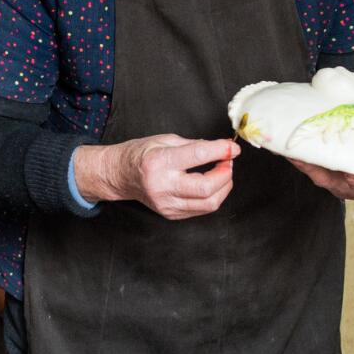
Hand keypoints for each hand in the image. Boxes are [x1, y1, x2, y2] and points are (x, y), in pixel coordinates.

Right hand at [73, 135, 238, 219]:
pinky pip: (201, 209)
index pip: (198, 156)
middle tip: (228, 161)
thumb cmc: (140, 154)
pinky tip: (211, 184)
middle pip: (207, 187)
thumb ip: (195, 145)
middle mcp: (162, 186)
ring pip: (209, 203)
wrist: (120, 176)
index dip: (221, 151)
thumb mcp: (165, 140)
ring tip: (223, 173)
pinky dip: (212, 196)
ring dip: (224, 187)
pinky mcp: (171, 214)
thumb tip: (222, 149)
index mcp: (160, 162)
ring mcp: (166, 204)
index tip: (233, 148)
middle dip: (226, 173)